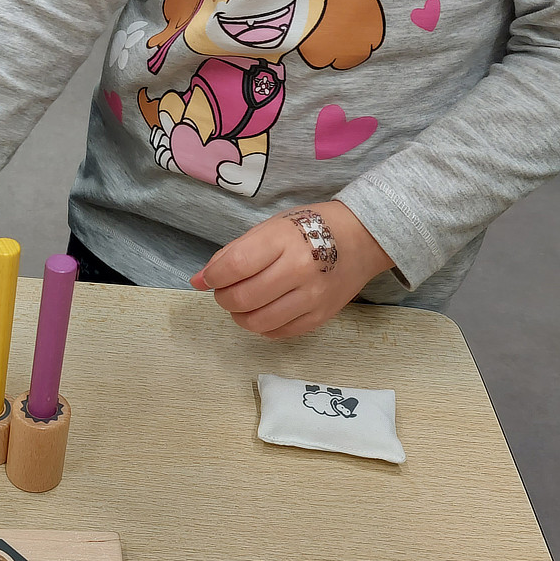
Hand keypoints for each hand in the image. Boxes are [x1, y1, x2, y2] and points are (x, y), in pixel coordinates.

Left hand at [190, 200, 392, 338]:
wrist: (362, 237)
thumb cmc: (309, 227)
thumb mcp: (270, 227)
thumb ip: (233, 253)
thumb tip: (197, 280)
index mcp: (284, 240)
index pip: (235, 266)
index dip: (213, 276)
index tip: (209, 278)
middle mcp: (300, 270)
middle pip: (243, 299)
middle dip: (223, 298)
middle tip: (226, 290)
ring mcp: (312, 297)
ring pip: (257, 323)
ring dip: (239, 316)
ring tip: (243, 302)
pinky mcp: (320, 317)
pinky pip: (278, 333)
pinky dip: (262, 326)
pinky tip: (264, 310)